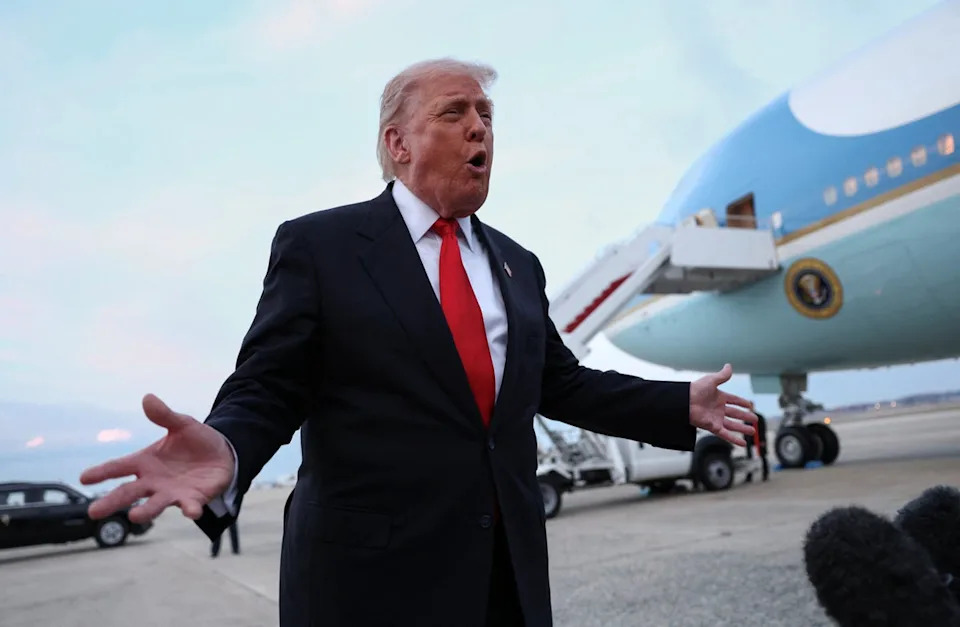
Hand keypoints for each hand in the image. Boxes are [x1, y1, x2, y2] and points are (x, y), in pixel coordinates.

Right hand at [79, 394, 234, 523]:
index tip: (83, 478)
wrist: (223, 453)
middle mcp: (154, 481)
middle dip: (112, 501)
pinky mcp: (193, 499)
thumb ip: (164, 415)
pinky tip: (191, 512)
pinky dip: (190, 509)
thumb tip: (148, 397)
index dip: (101, 472)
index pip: (118, 467)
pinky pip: (190, 506)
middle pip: (128, 492)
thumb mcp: (181, 424)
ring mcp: (172, 492)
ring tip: (135, 517)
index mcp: (145, 461)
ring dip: (146, 511)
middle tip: (93, 512)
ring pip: (155, 504)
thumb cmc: (195, 441)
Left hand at [689, 363, 756, 445]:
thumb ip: (722, 376)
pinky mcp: (712, 426)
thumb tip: (729, 365)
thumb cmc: (696, 389)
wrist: (684, 402)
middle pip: (735, 413)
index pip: (734, 400)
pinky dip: (734, 439)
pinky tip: (743, 444)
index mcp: (719, 397)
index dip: (742, 402)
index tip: (750, 405)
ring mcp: (716, 418)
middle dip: (745, 417)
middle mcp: (718, 408)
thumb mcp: (711, 381)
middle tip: (755, 420)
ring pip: (732, 425)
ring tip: (753, 431)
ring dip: (742, 428)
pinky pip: (725, 434)